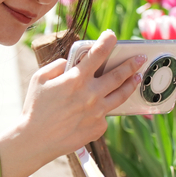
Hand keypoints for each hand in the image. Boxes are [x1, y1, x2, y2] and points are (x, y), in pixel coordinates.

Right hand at [0, 30, 143, 176]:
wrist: (35, 141)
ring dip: (131, 84)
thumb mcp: (39, 79)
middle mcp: (91, 95)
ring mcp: (97, 113)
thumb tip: (72, 63)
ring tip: (137, 78)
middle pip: (119, 75)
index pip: (97, 54)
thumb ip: (57, 66)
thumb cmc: (35, 108)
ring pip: (121, 95)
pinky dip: (103, 108)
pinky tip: (100, 107)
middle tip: (140, 58)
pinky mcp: (99, 128)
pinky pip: (105, 114)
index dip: (107, 41)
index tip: (112, 35)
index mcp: (76, 79)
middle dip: (132, 64)